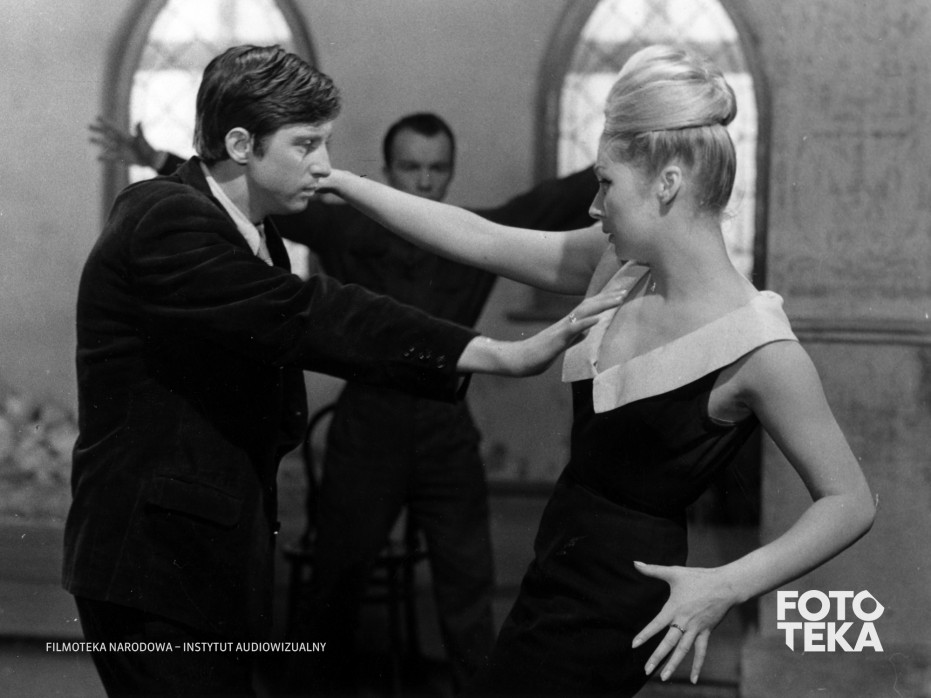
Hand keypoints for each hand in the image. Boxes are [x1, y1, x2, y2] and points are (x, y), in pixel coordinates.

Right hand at [88, 116, 159, 167]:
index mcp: (125, 136)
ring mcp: (120, 150)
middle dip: (98, 130)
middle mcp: (121, 142)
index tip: (97, 117)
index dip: (106, 123)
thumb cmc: (148, 148)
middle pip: (107, 134)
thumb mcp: (142, 139)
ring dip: (98, 142)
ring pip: (107, 145)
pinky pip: (111, 158)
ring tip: (89, 139)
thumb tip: (140, 121)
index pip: (113, 128)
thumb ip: (140, 131)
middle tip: (89, 126)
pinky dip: (105, 158)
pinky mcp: (122, 159)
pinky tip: (97, 157)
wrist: (151, 160)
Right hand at [504, 286, 623, 375]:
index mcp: (569, 323)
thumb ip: (575, 336)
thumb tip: (588, 330)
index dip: (605, 299)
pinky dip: (586, 323)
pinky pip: (572, 329)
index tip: (621, 292)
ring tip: (618, 299)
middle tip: (626, 289)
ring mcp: (561, 329)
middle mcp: (566, 321)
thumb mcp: (563, 344)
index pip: (590, 307)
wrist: (519, 360)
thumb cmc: (540, 354)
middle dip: (608, 297)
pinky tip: (597, 319)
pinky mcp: (557, 339)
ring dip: (602, 305)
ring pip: (584, 312)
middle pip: (590, 304)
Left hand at [631, 561, 736, 683]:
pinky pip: (701, 652)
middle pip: (668, 643)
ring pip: (683, 651)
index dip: (645, 635)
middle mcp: (684, 622)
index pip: (656, 625)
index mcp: (674, 609)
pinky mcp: (706, 632)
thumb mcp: (674, 572)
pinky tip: (694, 679)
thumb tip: (635, 562)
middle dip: (657, 657)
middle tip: (646, 671)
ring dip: (673, 664)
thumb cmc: (698, 577)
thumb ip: (653, 570)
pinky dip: (697, 665)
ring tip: (663, 678)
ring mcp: (696, 629)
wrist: (725, 585)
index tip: (634, 645)